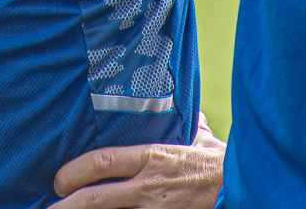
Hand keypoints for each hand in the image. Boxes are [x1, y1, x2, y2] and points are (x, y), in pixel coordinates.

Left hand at [47, 111, 225, 207]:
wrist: (247, 185)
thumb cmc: (222, 163)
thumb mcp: (201, 137)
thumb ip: (185, 123)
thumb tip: (184, 107)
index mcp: (152, 157)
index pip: (102, 161)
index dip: (74, 171)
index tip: (58, 180)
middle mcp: (149, 185)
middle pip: (96, 198)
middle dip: (66, 206)